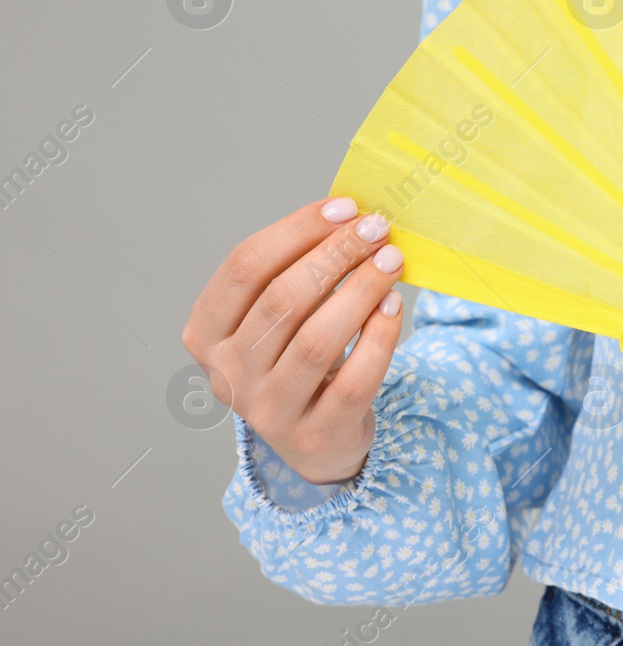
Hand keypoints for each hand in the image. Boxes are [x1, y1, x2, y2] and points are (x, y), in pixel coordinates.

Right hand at [181, 197, 404, 483]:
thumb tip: (349, 216)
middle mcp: (228, 374)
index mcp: (206, 333)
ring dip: (360, 291)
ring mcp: (268, 410)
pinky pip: (353, 380)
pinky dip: (378, 338)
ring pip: (317, 340)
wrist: (316, 438)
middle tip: (377, 229)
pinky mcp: (315, 434)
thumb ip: (298, 271)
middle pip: (282, 300)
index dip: (296, 231)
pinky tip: (393, 306)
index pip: (244, 267)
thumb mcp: (280, 317)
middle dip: (336, 255)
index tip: (343, 207)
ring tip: (392, 261)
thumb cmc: (296, 359)